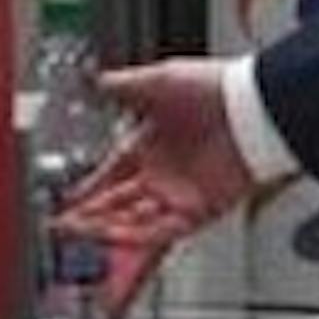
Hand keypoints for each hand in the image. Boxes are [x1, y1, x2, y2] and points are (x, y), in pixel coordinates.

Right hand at [56, 58, 258, 248]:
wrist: (256, 107)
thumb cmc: (215, 88)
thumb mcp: (158, 80)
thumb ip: (122, 85)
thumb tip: (94, 80)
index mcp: (152, 142)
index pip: (111, 171)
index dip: (89, 187)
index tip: (68, 201)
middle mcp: (166, 171)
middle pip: (119, 202)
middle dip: (90, 216)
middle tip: (63, 227)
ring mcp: (183, 192)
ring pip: (136, 221)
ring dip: (108, 229)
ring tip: (79, 235)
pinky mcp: (202, 209)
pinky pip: (164, 231)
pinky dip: (139, 237)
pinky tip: (115, 238)